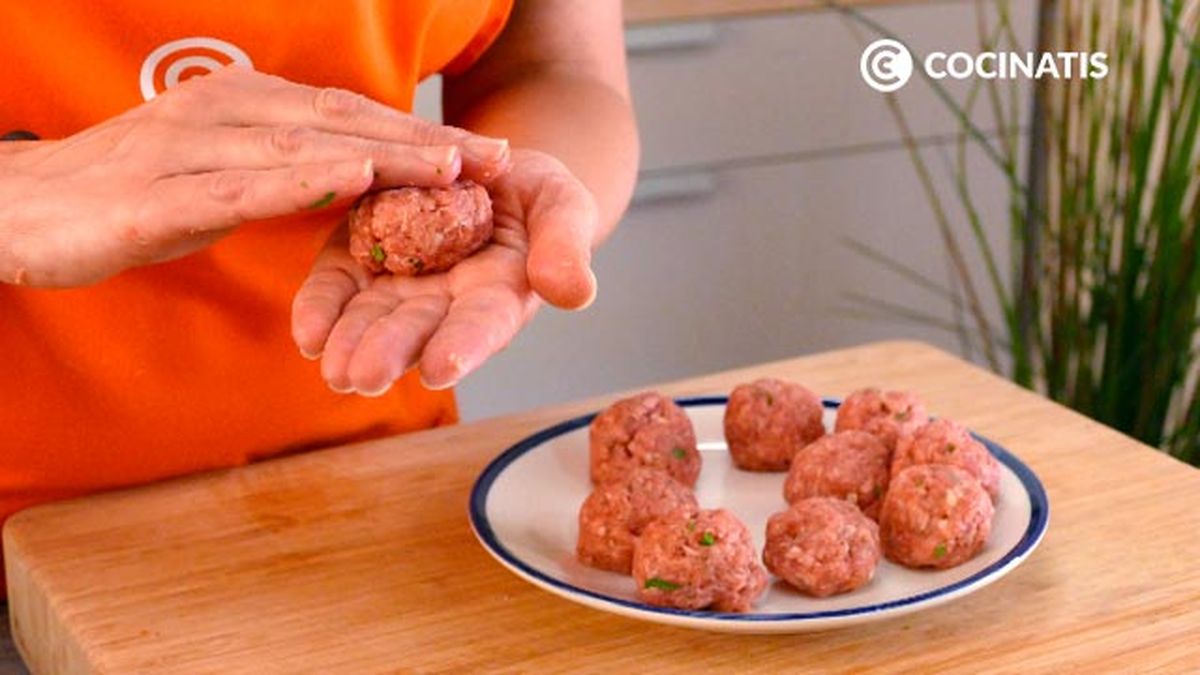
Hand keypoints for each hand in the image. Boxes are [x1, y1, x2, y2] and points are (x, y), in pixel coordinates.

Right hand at [0, 66, 510, 286]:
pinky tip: (349, 185)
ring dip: (381, 159)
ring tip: (449, 170)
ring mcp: (187, 152)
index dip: (420, 133)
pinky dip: (298, 185)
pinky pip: (237, 189)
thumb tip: (351, 173)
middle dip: (423, 145)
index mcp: (243, 106)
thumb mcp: (216, 169)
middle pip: (342, 125)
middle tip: (493, 159)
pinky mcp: (154, 199)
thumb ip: (281, 165)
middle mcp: (222, 115)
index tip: (486, 153)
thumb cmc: (126, 190)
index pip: (348, 116)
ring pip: (302, 151)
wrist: (16, 207)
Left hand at [292, 148, 599, 394]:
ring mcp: (398, 283)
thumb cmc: (536, 194)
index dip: (462, 345)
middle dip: (390, 352)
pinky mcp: (359, 255)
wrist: (487, 166)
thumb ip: (566, 246)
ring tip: (332, 366)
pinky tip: (308, 330)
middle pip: (416, 331)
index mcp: (498, 295)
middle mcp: (444, 302)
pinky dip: (321, 307)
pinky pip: (337, 286)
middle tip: (363, 375)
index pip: (482, 326)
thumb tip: (576, 293)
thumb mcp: (562, 206)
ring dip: (350, 342)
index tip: (441, 366)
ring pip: (371, 318)